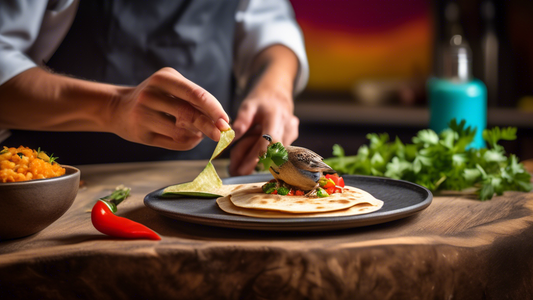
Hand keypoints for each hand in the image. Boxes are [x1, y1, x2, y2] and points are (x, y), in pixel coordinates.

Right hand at [109, 68, 229, 149]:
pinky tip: (190, 138)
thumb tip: (222, 120)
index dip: (214, 109)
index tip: (226, 120)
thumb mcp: (172, 87)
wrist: (118, 108)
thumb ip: (195, 100)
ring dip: (197, 135)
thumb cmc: (155, 97)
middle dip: (209, 126)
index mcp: (163, 78)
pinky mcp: (140, 134)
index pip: (195, 94)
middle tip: (222, 134)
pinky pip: (173, 143)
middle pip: (189, 114)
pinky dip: (188, 142)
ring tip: (200, 132)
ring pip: (182, 131)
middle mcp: (151, 94)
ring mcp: (144, 115)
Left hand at [229, 83, 298, 175]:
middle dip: (252, 163)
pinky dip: (261, 156)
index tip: (241, 169)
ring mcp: (292, 135)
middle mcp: (288, 127)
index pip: (269, 140)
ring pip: (272, 155)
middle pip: (271, 153)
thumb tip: (231, 138)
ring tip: (237, 164)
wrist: (278, 93)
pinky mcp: (292, 140)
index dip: (256, 156)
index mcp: (276, 116)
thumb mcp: (248, 105)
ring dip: (255, 160)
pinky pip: (275, 153)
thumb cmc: (261, 100)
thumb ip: (241, 121)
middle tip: (234, 171)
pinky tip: (249, 156)